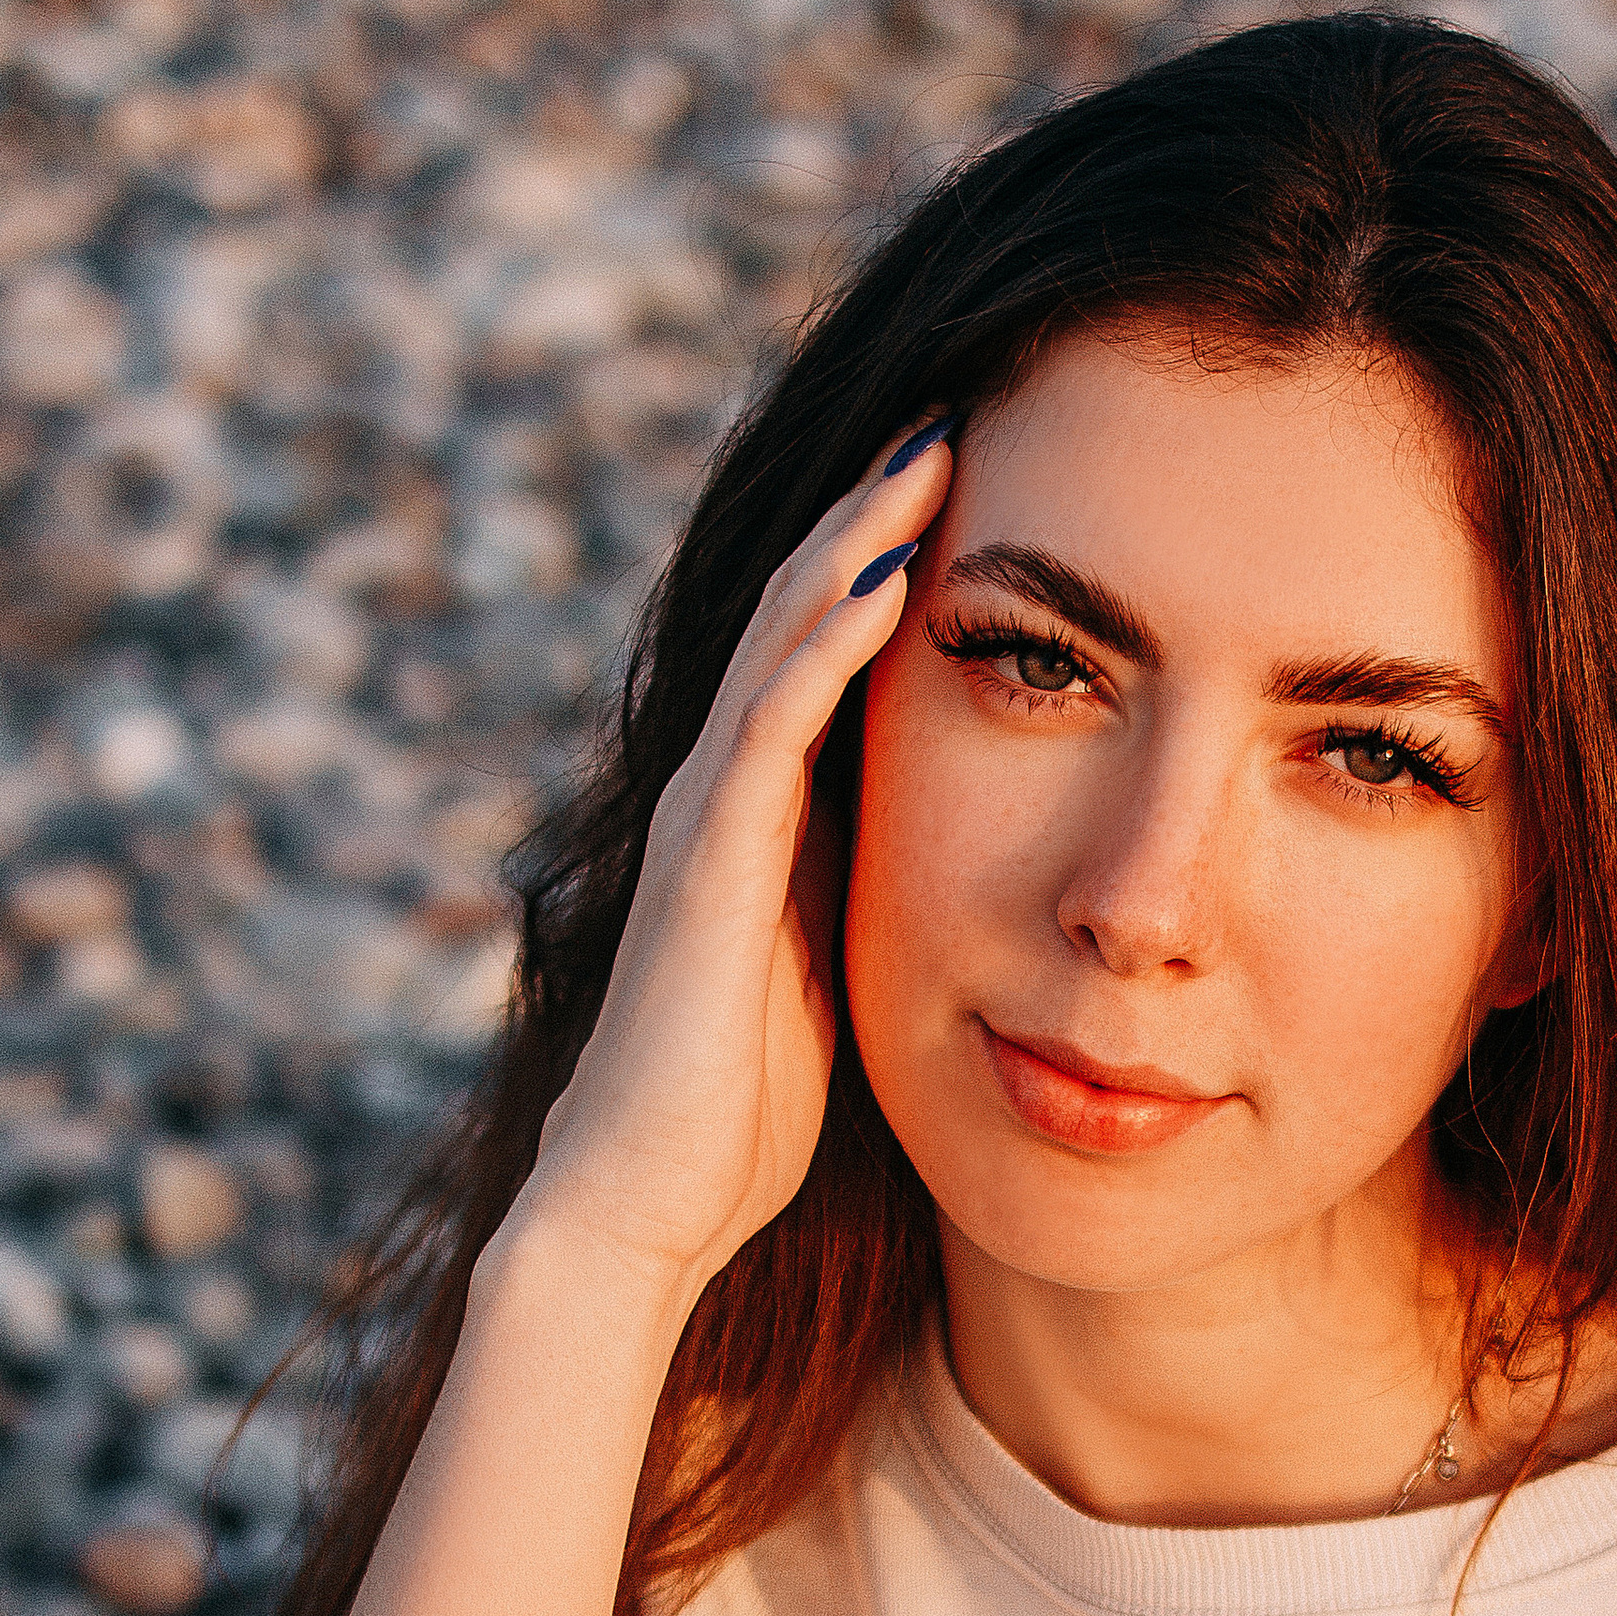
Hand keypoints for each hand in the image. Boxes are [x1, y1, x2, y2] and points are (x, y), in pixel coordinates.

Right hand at [511, 412, 957, 1306]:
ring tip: (931, 452)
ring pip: (784, 641)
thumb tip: (945, 868)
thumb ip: (862, 899)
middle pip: (801, 615)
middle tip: (954, 416)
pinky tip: (887, 579)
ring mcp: (709, 818)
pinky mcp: (710, 860)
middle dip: (874, 515)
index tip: (970, 489)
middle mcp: (726, 794)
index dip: (888, 567)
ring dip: (857, 542)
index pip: (827, 657)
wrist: (646, 1199)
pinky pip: (774, 726)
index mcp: (763, 819)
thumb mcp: (834, 972)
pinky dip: (828, 646)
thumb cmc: (737, 1111)